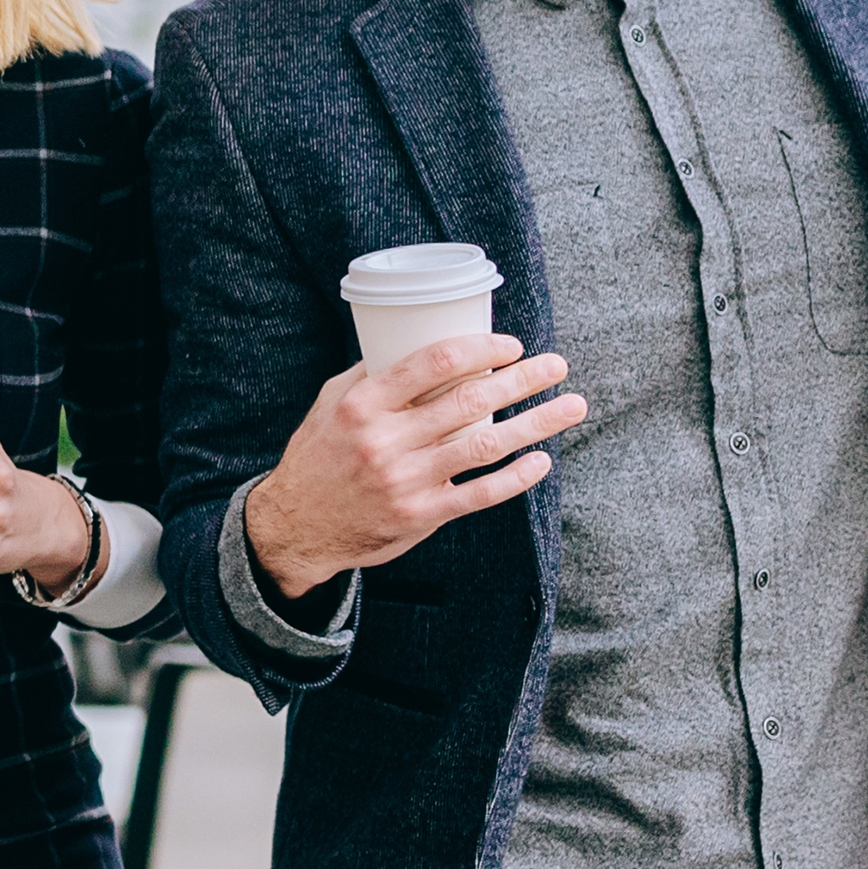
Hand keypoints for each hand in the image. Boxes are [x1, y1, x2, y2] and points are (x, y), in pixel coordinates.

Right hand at [234, 332, 584, 602]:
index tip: (511, 346)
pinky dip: (516, 478)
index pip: (433, 363)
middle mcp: (386, 440)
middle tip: (557, 365)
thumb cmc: (318, 456)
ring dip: (536, 424)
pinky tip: (542, 461)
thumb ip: (370, 376)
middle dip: (522, 379)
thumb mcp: (330, 405)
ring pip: (485, 446)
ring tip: (571, 407)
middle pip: (470, 401)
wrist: (296, 527)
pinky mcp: (420, 515)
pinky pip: (479, 494)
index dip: (481, 349)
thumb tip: (416, 342)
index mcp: (363, 405)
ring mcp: (405, 481)